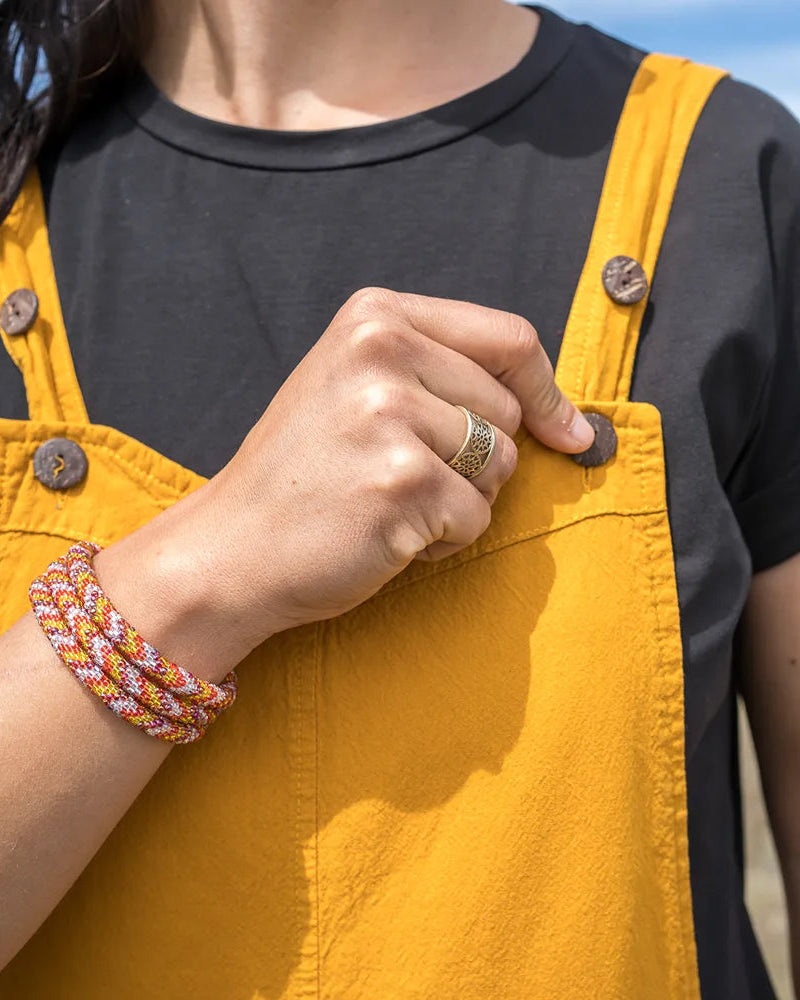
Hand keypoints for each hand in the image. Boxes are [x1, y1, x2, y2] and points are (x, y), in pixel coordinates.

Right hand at [97, 288, 593, 673]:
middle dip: (477, 458)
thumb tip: (570, 422)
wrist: (232, 548)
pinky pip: (476, 517)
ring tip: (390, 503)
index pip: (508, 339)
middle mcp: (381, 351)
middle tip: (402, 476)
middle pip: (507, 411)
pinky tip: (387, 536)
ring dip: (462, 499)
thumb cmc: (305, 475)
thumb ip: (445, 376)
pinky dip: (444, 540)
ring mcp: (390, 415)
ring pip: (500, 466)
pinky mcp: (402, 481)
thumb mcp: (357, 387)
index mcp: (375, 316)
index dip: (545, 391)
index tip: (565, 431)